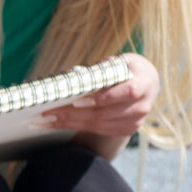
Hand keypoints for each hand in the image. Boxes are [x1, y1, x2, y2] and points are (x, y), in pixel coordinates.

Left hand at [41, 52, 158, 143]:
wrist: (146, 84)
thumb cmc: (127, 69)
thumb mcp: (119, 62)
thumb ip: (101, 69)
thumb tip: (74, 76)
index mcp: (144, 83)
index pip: (126, 92)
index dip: (103, 97)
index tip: (77, 100)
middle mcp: (142, 106)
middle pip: (104, 113)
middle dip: (73, 113)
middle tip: (47, 112)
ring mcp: (135, 121)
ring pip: (97, 124)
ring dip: (69, 122)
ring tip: (45, 120)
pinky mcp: (125, 130)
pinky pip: (97, 130)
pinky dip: (75, 126)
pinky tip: (56, 124)